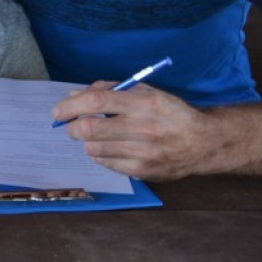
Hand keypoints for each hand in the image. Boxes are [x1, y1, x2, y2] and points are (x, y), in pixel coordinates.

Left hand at [51, 82, 210, 180]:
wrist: (203, 143)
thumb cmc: (169, 112)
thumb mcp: (145, 91)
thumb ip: (108, 90)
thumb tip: (74, 97)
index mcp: (144, 103)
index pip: (96, 102)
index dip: (70, 106)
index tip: (58, 111)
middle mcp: (144, 128)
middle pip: (90, 129)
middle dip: (72, 127)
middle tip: (71, 125)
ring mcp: (144, 153)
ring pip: (94, 148)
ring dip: (87, 141)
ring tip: (98, 136)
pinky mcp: (143, 171)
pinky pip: (106, 163)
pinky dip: (100, 155)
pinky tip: (111, 147)